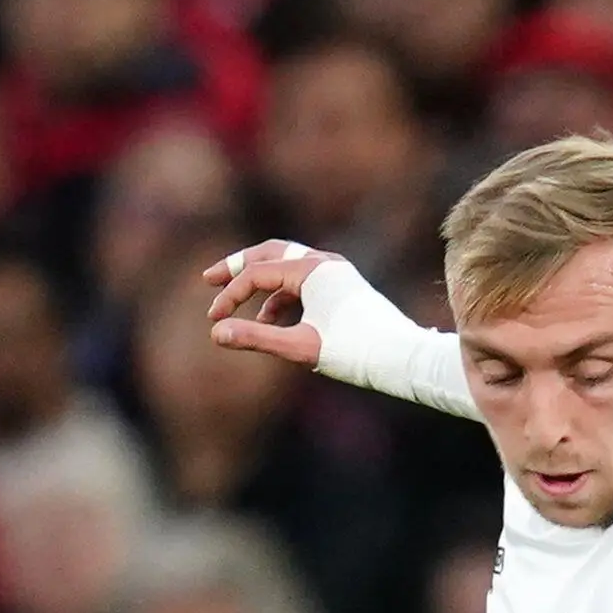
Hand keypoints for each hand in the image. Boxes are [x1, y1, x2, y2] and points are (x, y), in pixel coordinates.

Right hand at [200, 240, 342, 367]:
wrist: (403, 358)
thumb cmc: (352, 352)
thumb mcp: (300, 347)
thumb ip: (257, 338)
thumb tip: (216, 333)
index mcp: (311, 270)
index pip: (256, 274)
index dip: (231, 295)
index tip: (214, 318)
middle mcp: (323, 262)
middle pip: (268, 254)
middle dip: (237, 267)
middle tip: (209, 279)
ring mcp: (335, 271)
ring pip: (286, 266)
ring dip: (259, 284)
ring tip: (236, 306)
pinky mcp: (341, 285)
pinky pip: (303, 281)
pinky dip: (282, 295)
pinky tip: (268, 320)